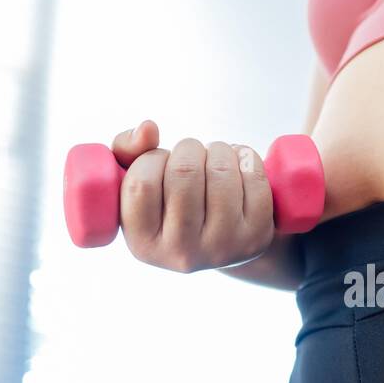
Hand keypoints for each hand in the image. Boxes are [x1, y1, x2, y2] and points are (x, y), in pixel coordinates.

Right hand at [109, 120, 274, 272]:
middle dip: (189, 148)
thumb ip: (126, 150)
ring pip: (220, 172)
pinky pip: (254, 179)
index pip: (141, 184)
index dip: (153, 159)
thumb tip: (148, 128)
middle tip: (192, 155)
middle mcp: (182, 253)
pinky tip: (239, 163)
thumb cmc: (170, 201)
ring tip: (214, 157)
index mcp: (143, 245)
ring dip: (218, 149)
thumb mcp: (136, 181)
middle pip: (184, 173)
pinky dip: (246, 156)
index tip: (161, 161)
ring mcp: (224, 247)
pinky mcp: (257, 237)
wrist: (222, 236)